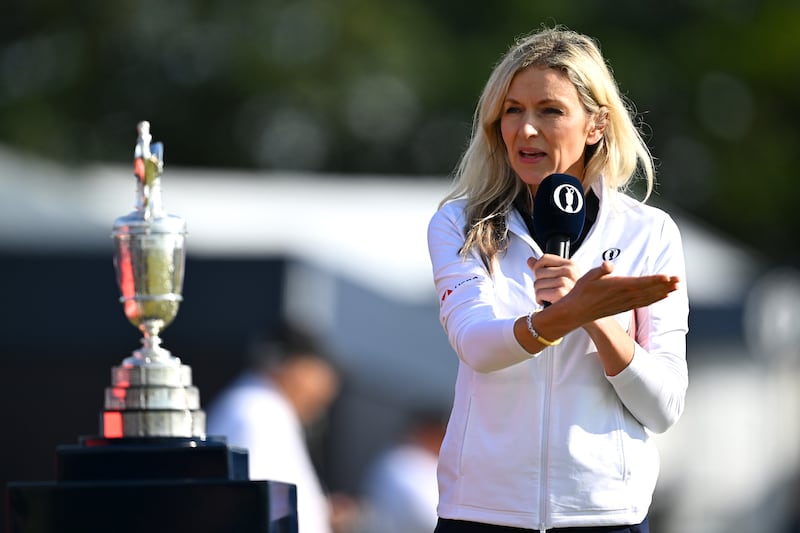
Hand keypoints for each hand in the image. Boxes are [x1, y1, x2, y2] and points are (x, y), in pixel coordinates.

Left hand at [527, 254, 580, 305]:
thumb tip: (530, 260)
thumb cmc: (569, 296)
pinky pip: (539, 293)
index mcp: (570, 265)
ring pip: (537, 283)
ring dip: (539, 293)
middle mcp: (569, 271)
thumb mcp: (559, 278)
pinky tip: (548, 303)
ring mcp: (566, 282)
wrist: (581, 312)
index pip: (544, 258)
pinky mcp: (560, 294)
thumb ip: (544, 268)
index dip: (537, 267)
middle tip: (548, 291)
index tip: (541, 277)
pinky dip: (539, 300)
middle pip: (538, 271)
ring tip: (549, 297)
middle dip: (539, 283)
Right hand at [563, 261, 679, 323]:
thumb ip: (601, 270)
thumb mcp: (589, 276)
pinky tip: (662, 297)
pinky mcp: (625, 307)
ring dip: (663, 292)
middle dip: (665, 285)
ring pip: (649, 297)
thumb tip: (608, 265)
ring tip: (675, 287)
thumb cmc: (582, 292)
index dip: (656, 279)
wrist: (577, 311)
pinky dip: (655, 299)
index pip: (641, 282)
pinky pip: (644, 303)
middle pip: (649, 290)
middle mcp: (625, 296)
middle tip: (679, 280)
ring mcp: (626, 303)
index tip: (668, 276)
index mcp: (619, 286)